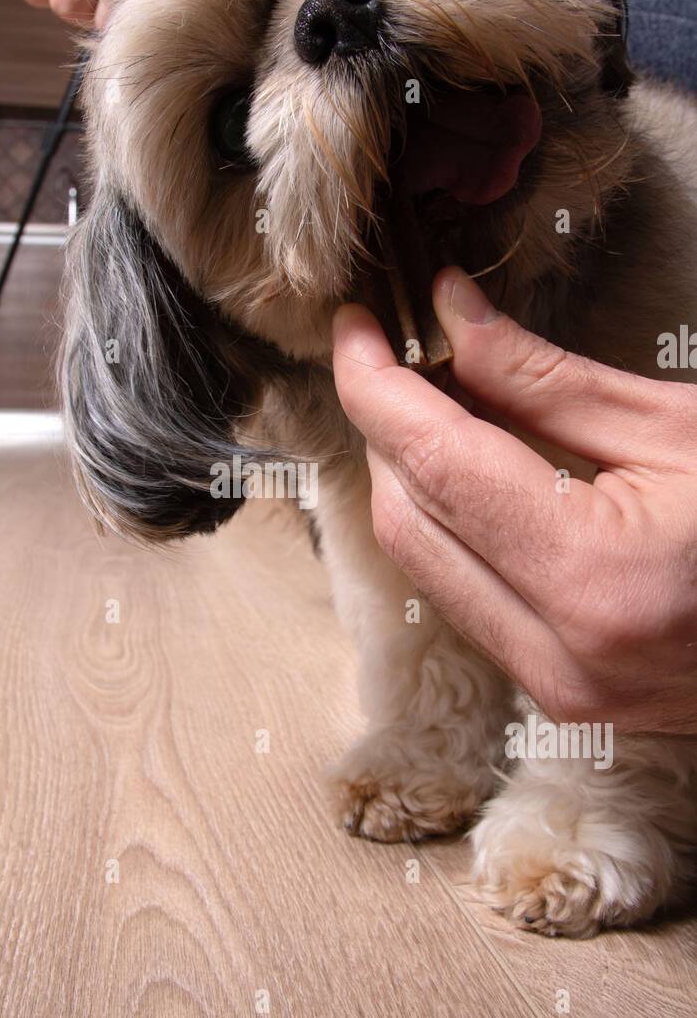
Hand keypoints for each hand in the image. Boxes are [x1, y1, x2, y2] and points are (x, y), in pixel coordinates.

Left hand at [332, 268, 696, 732]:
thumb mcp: (680, 429)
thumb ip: (547, 381)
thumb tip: (452, 319)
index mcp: (598, 576)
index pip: (435, 465)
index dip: (376, 387)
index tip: (354, 329)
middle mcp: (561, 654)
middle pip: (408, 519)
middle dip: (388, 428)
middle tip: (404, 354)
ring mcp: (558, 688)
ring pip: (424, 565)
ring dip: (414, 478)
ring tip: (445, 403)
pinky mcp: (560, 698)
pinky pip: (464, 598)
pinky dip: (451, 528)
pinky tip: (473, 472)